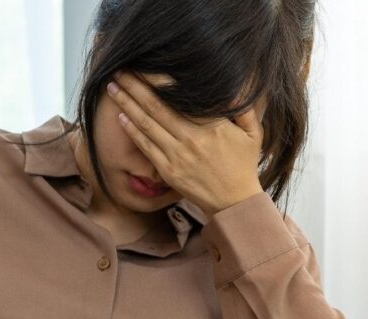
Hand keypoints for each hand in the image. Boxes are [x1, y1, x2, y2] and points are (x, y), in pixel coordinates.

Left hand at [106, 71, 264, 216]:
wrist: (234, 202)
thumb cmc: (243, 166)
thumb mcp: (254, 134)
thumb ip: (245, 109)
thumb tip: (236, 88)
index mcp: (212, 126)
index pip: (180, 96)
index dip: (159, 80)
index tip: (144, 66)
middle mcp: (192, 138)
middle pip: (156, 106)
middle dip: (135, 86)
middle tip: (120, 70)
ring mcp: (178, 155)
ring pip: (147, 124)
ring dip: (127, 104)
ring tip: (113, 88)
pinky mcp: (168, 170)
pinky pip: (146, 146)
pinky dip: (132, 130)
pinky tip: (121, 116)